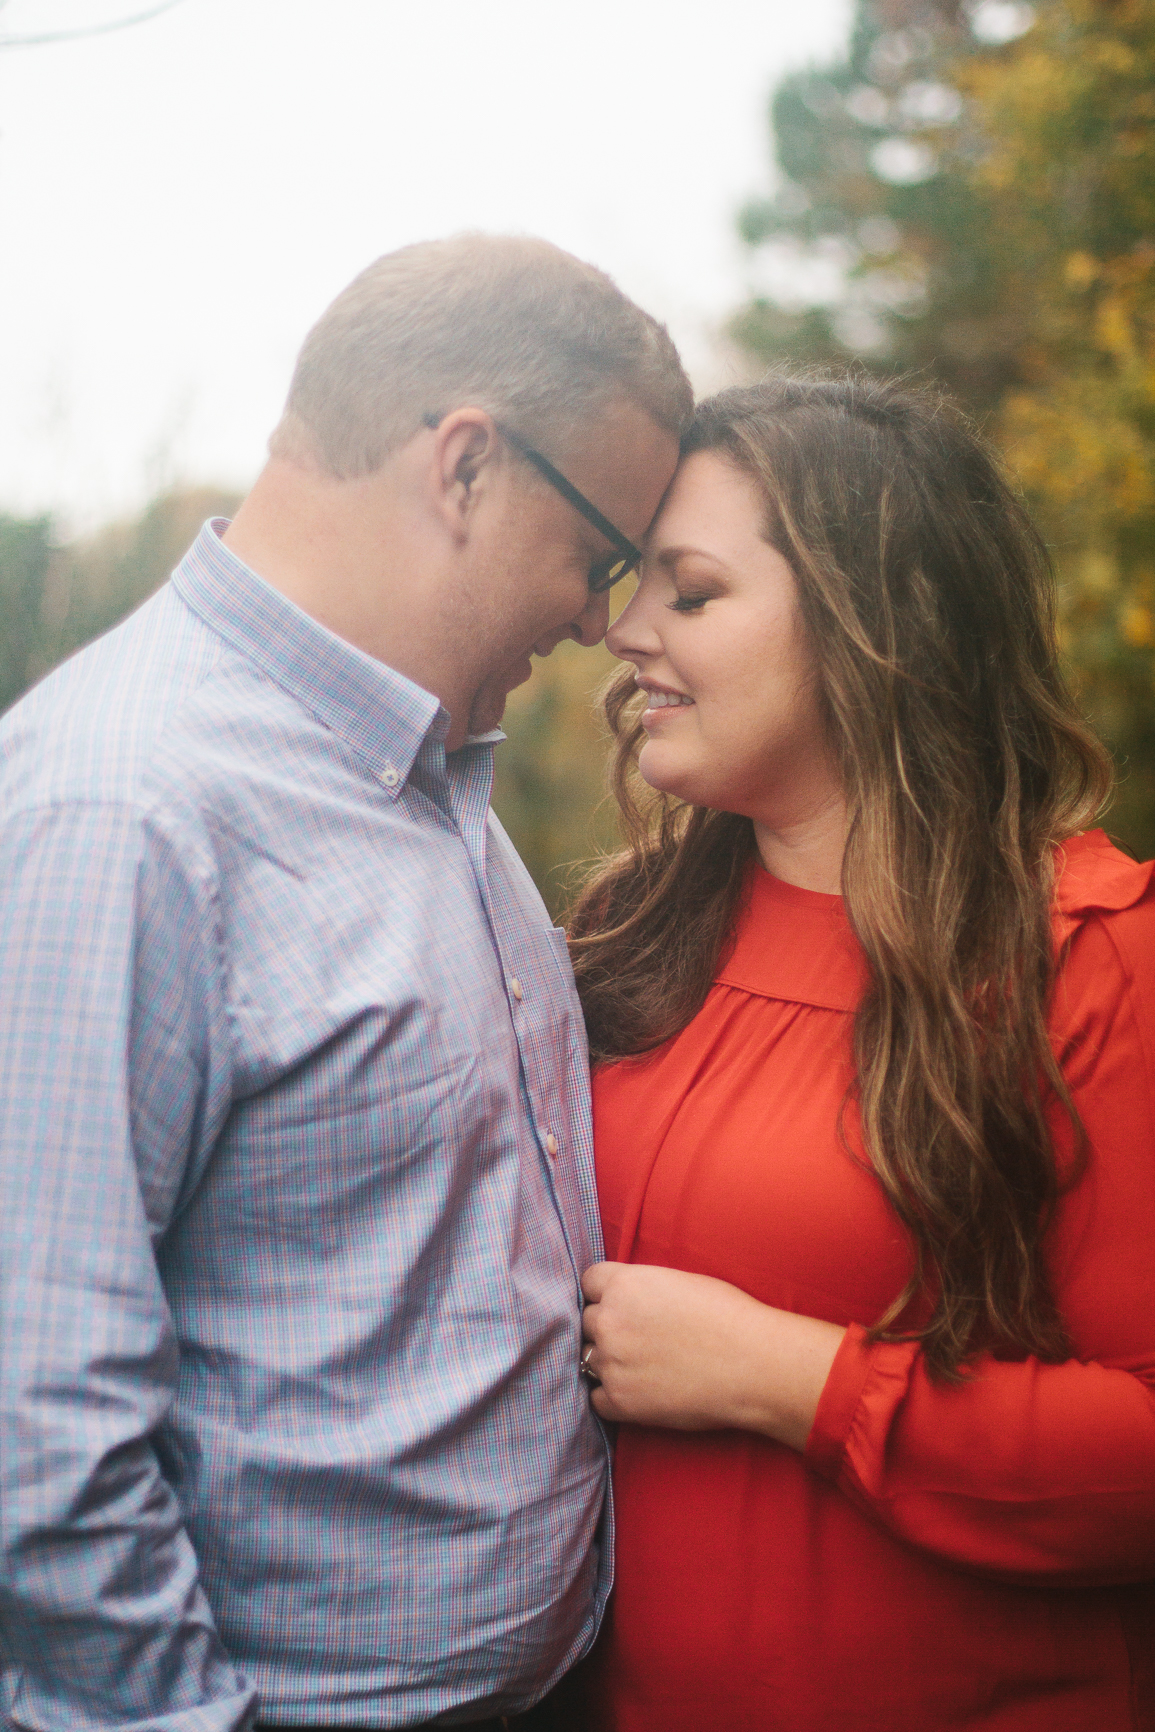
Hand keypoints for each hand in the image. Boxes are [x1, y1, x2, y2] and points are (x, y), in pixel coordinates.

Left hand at [580, 1262, 844, 1450]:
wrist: (753, 1364)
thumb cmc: (728, 1316)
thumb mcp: (678, 1281)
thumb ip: (640, 1288)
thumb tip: (625, 1298)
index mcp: (624, 1285)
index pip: (589, 1282)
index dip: (605, 1292)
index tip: (620, 1303)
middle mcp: (609, 1321)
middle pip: (587, 1320)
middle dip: (608, 1327)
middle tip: (639, 1337)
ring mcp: (611, 1363)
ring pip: (588, 1358)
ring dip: (609, 1361)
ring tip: (643, 1365)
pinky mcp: (620, 1401)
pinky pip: (596, 1398)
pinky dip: (613, 1396)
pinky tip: (641, 1391)